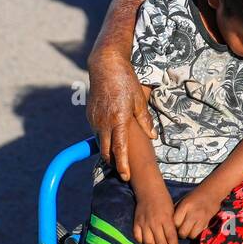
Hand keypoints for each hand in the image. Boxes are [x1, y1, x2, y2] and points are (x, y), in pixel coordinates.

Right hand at [87, 54, 155, 180]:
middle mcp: (104, 122)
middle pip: (107, 152)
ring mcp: (95, 120)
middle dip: (114, 164)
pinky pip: (97, 133)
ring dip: (108, 152)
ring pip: (101, 143)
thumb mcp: (139, 100)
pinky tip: (111, 139)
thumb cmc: (125, 81)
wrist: (105, 67)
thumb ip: (145, 120)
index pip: (120, 149)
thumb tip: (152, 136)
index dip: (123, 165)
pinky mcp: (90, 116)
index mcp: (118, 119)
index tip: (126, 177)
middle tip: (123, 172)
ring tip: (118, 158)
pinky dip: (104, 139)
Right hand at [133, 184, 180, 243]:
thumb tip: (174, 238)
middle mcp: (154, 223)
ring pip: (149, 243)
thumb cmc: (164, 200)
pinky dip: (143, 242)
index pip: (171, 237)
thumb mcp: (172, 211)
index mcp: (166, 218)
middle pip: (160, 242)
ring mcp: (144, 223)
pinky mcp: (136, 223)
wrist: (149, 191)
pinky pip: (138, 238)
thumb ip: (172, 225)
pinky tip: (148, 242)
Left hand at [174, 185, 222, 238]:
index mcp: (185, 206)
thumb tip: (169, 223)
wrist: (212, 191)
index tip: (174, 225)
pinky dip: (196, 233)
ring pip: (191, 235)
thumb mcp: (183, 200)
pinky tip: (195, 227)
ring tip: (189, 229)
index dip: (173, 226)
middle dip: (180, 233)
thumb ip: (176, 211)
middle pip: (182, 232)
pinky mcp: (208, 222)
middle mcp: (193, 213)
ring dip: (189, 234)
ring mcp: (201, 219)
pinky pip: (199, 234)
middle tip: (181, 229)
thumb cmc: (195, 196)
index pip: (175, 223)